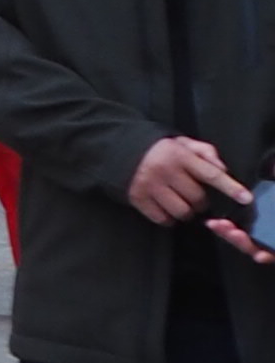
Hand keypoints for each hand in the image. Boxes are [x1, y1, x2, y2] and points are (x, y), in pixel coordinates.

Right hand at [131, 137, 253, 228]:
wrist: (118, 149)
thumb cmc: (158, 149)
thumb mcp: (182, 143)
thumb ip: (205, 152)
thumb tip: (222, 169)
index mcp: (179, 155)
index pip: (211, 174)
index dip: (230, 187)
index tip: (244, 198)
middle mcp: (165, 171)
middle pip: (198, 199)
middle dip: (200, 200)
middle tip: (192, 194)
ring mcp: (150, 186)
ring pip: (182, 212)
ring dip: (185, 211)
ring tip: (179, 201)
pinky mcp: (137, 198)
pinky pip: (163, 219)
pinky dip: (168, 218)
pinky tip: (164, 207)